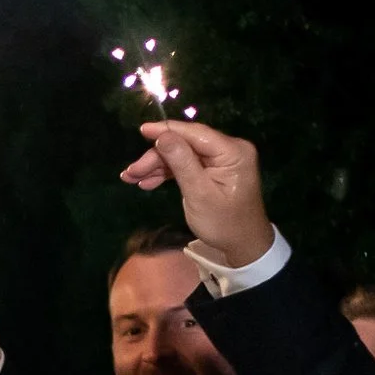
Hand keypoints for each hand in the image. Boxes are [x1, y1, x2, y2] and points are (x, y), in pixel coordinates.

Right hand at [118, 120, 274, 268]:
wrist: (243, 244)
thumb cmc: (223, 223)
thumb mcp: (199, 194)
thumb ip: (181, 162)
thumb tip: (163, 136)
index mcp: (232, 151)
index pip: (195, 133)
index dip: (166, 130)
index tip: (141, 130)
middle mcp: (229, 149)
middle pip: (186, 144)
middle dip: (157, 156)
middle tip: (131, 173)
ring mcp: (222, 159)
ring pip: (183, 154)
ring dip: (157, 166)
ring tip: (132, 178)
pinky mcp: (214, 169)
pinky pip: (187, 164)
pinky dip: (168, 172)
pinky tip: (148, 182)